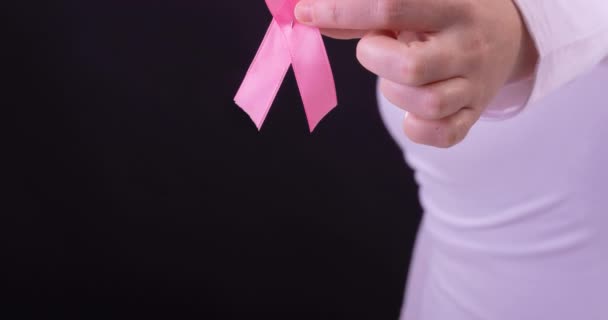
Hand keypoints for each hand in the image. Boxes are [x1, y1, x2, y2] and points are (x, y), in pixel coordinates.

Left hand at [295, 0, 537, 147]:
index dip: (340, 10)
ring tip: (400, 75)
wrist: (509, 35)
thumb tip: (310, 17)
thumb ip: (365, 12)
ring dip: (395, 92)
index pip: (390, 5)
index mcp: (454, 5)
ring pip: (426, 103)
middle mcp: (468, 47)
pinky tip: (412, 106)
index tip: (306, 13)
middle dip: (374, 58)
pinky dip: (417, 126)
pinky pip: (442, 135)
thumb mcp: (416, 1)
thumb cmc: (446, 14)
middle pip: (410, 68)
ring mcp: (474, 84)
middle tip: (376, 49)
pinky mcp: (473, 114)